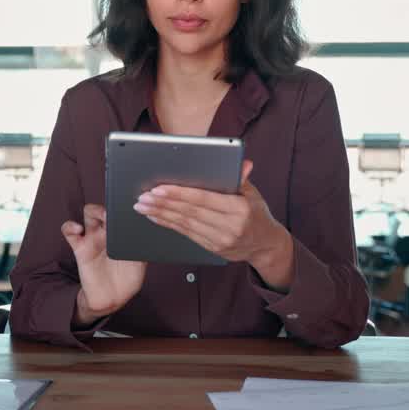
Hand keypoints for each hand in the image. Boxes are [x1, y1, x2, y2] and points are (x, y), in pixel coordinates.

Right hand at [62, 204, 145, 325]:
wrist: (112, 298)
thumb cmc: (128, 279)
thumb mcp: (140, 262)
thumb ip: (140, 246)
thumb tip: (146, 231)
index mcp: (123, 233)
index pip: (123, 212)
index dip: (126, 206)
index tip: (133, 205)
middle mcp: (108, 232)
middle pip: (107, 207)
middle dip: (112, 205)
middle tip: (120, 211)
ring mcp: (94, 238)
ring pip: (89, 213)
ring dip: (94, 210)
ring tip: (102, 215)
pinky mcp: (80, 248)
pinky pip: (69, 231)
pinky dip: (70, 226)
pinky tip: (78, 229)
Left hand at [134, 160, 294, 289]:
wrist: (266, 245)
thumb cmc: (257, 214)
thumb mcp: (254, 193)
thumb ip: (241, 178)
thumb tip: (241, 162)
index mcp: (239, 209)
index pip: (204, 199)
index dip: (180, 194)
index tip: (160, 188)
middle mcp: (229, 226)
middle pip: (190, 212)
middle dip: (164, 203)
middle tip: (144, 196)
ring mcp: (220, 240)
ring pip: (185, 224)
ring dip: (161, 214)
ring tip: (142, 205)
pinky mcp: (212, 248)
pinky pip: (186, 234)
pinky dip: (168, 224)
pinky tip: (155, 217)